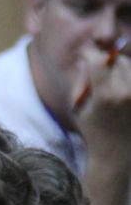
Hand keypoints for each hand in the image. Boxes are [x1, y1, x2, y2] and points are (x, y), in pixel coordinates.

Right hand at [76, 41, 130, 166]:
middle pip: (117, 60)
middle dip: (106, 60)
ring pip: (129, 65)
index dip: (90, 53)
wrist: (116, 151)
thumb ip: (80, 83)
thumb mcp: (78, 109)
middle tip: (97, 68)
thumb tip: (86, 60)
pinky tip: (119, 86)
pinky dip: (126, 76)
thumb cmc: (92, 130)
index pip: (98, 62)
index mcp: (104, 97)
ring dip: (119, 66)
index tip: (84, 53)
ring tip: (109, 80)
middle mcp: (125, 93)